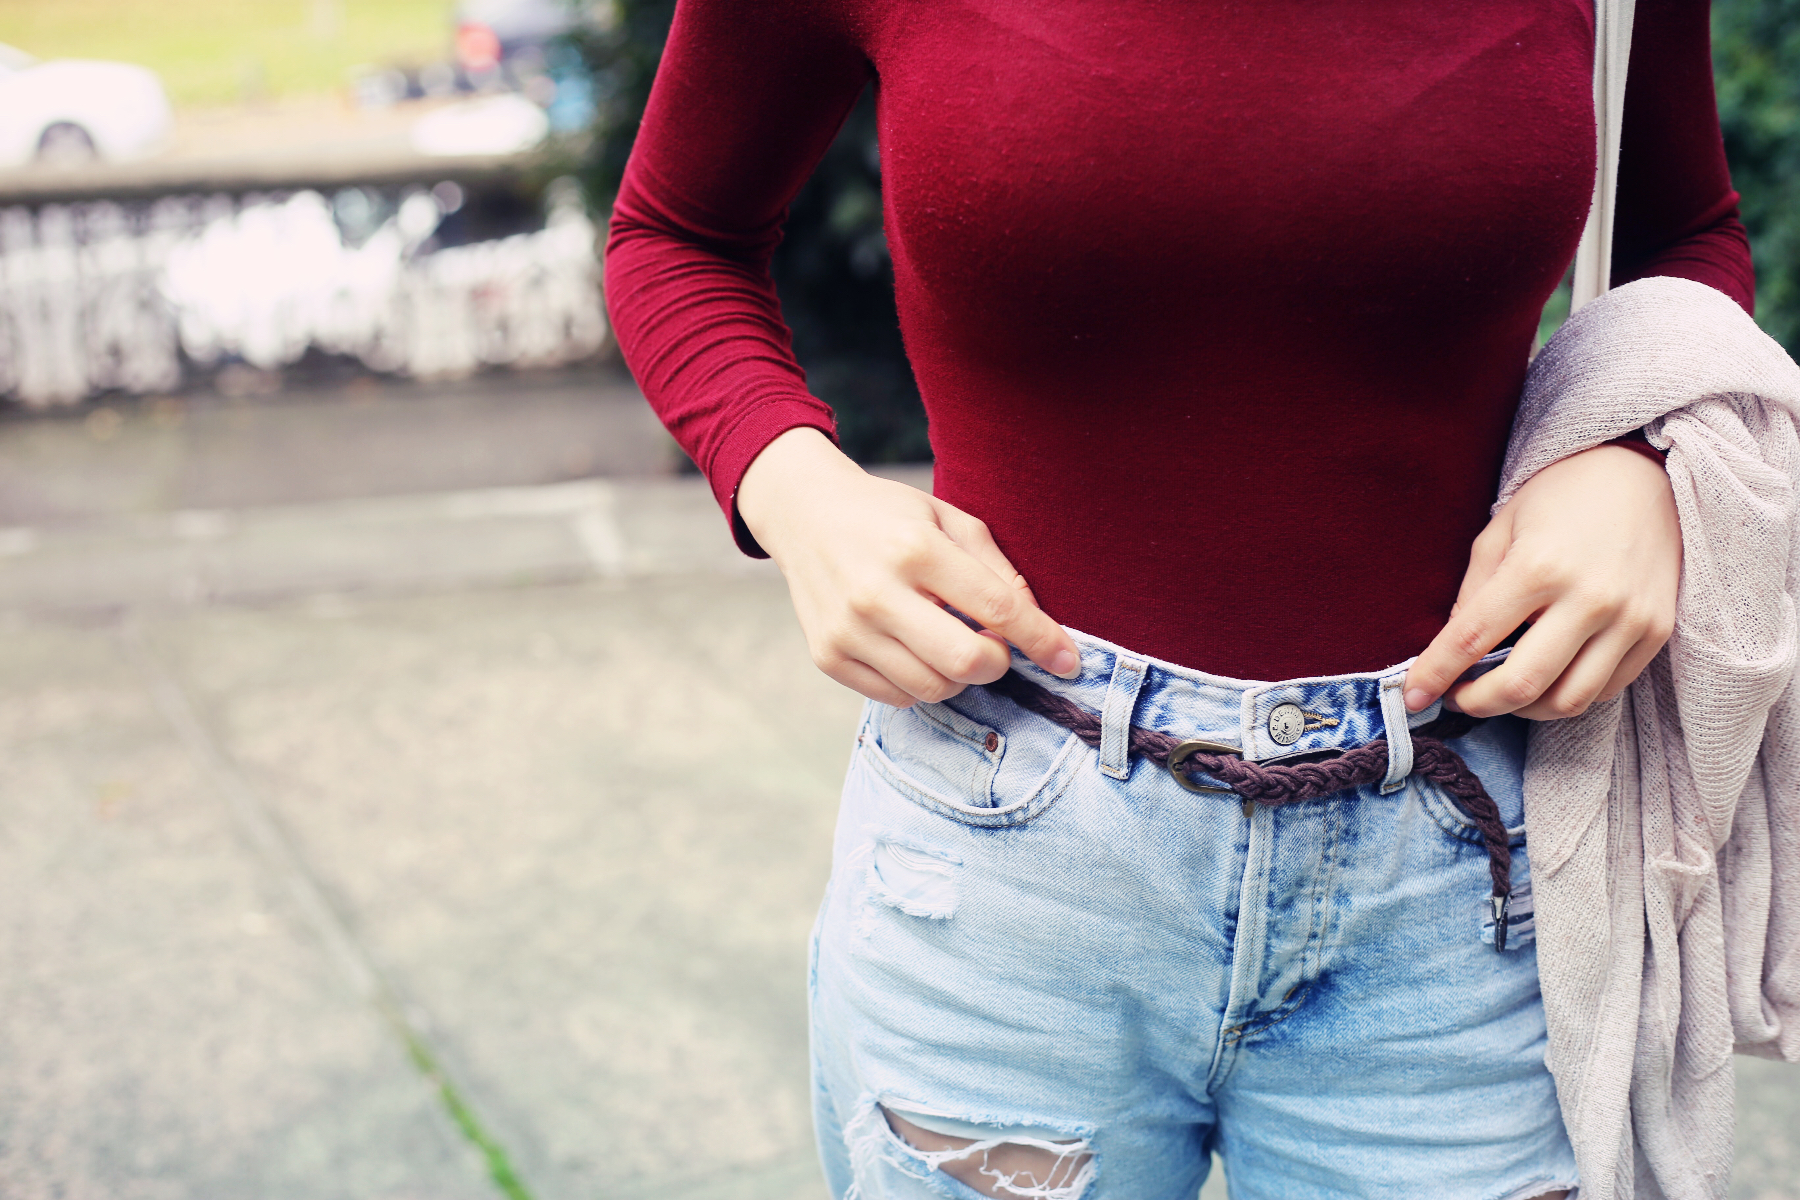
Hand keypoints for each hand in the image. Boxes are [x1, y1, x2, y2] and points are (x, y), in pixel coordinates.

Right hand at [738, 428, 1081, 705]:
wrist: (804, 515)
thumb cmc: (889, 516)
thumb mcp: (948, 518)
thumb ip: (996, 567)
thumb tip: (1033, 622)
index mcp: (915, 548)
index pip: (996, 608)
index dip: (1041, 639)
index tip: (1068, 660)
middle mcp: (876, 592)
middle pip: (965, 662)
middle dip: (998, 663)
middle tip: (996, 646)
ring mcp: (847, 630)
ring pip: (933, 689)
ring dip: (960, 677)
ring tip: (952, 642)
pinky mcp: (827, 657)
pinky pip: (897, 697)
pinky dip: (922, 683)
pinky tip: (917, 650)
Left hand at [1403, 443, 1679, 719]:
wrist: (1644, 474)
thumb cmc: (1562, 497)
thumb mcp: (1501, 530)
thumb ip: (1472, 592)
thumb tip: (1452, 651)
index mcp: (1538, 567)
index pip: (1472, 640)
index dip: (1435, 675)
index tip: (1412, 697)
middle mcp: (1588, 599)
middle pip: (1521, 685)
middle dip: (1476, 703)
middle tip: (1457, 697)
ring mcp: (1629, 619)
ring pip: (1566, 702)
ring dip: (1521, 711)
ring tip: (1499, 692)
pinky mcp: (1657, 631)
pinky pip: (1605, 690)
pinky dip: (1566, 697)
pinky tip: (1545, 678)